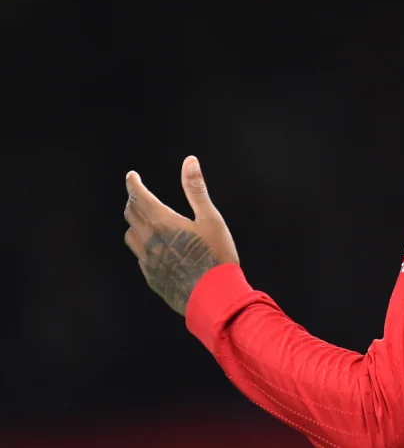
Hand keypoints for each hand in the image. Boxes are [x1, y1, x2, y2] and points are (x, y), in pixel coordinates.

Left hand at [123, 156, 238, 314]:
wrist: (213, 296)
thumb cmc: (216, 254)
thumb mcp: (211, 218)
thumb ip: (196, 189)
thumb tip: (190, 161)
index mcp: (163, 222)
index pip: (139, 197)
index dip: (133, 184)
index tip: (131, 176)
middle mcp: (149, 240)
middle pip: (131, 214)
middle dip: (133, 200)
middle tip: (137, 193)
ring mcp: (148, 261)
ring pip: (131, 235)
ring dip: (134, 222)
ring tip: (143, 219)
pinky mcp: (152, 277)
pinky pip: (139, 255)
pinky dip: (141, 244)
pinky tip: (154, 246)